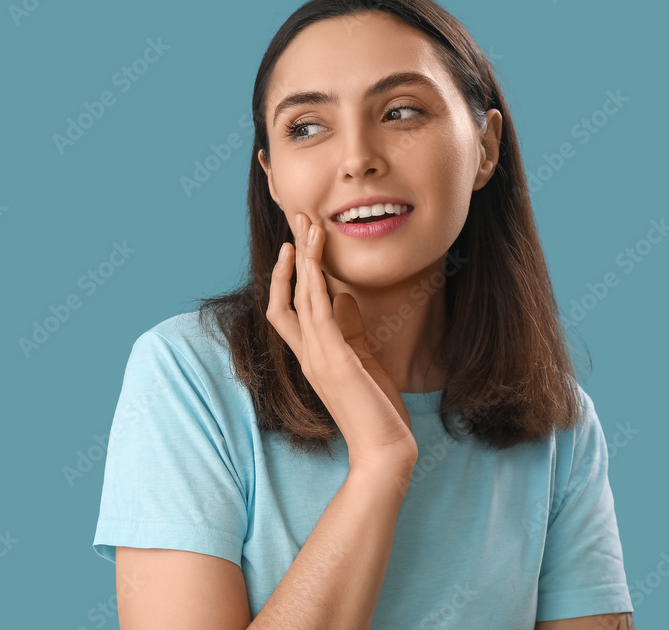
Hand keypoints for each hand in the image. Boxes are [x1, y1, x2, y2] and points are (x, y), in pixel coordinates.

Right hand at [266, 213, 417, 471]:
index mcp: (313, 355)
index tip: (296, 246)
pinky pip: (317, 313)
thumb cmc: (377, 411)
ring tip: (308, 227)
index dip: (286, 276)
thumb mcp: (363, 361)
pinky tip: (317, 260)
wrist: (384, 449)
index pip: (286, 309)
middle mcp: (307, 353)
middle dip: (292, 257)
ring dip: (304, 260)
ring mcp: (317, 356)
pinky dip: (314, 284)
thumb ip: (350, 331)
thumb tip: (344, 298)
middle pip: (285, 295)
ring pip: (300, 297)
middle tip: (298, 220)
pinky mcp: (334, 360)